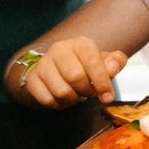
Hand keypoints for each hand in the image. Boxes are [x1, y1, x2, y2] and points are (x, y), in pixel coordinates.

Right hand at [13, 36, 127, 107]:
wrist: (57, 68)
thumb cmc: (86, 65)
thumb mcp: (105, 61)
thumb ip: (115, 62)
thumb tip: (112, 68)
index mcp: (79, 43)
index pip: (92, 61)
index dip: (102, 82)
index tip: (108, 96)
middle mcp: (58, 50)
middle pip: (75, 77)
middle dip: (87, 91)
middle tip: (90, 92)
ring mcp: (42, 64)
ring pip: (61, 91)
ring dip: (74, 99)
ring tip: (77, 94)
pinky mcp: (32, 79)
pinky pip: (47, 100)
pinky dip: (59, 105)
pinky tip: (63, 97)